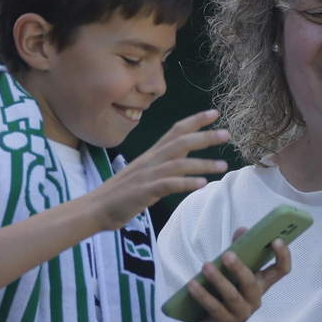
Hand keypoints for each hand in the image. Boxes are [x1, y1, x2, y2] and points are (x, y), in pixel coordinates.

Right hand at [83, 110, 229, 229]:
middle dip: (205, 136)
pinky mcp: (144, 192)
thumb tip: (184, 161)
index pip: (175, 131)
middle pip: (180, 142)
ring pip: (179, 163)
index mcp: (151, 155)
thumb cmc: (121, 194)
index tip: (215, 113)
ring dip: (203, 163)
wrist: (95, 208)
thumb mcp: (144, 174)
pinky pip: (169, 184)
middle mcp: (151, 161)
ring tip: (223, 166)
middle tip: (227, 133)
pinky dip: (187, 183)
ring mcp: (147, 175)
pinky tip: (202, 184)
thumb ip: (163, 166)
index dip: (195, 121)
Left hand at [186, 226, 292, 321]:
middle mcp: (255, 299)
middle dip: (240, 268)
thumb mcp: (232, 273)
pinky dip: (202, 295)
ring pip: (232, 296)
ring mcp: (242, 313)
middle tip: (227, 254)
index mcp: (261, 284)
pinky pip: (214, 308)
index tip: (276, 240)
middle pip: (252, 282)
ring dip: (218, 280)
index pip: (281, 270)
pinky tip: (192, 285)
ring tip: (206, 266)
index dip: (283, 255)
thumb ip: (238, 250)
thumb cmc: (224, 296)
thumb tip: (242, 229)